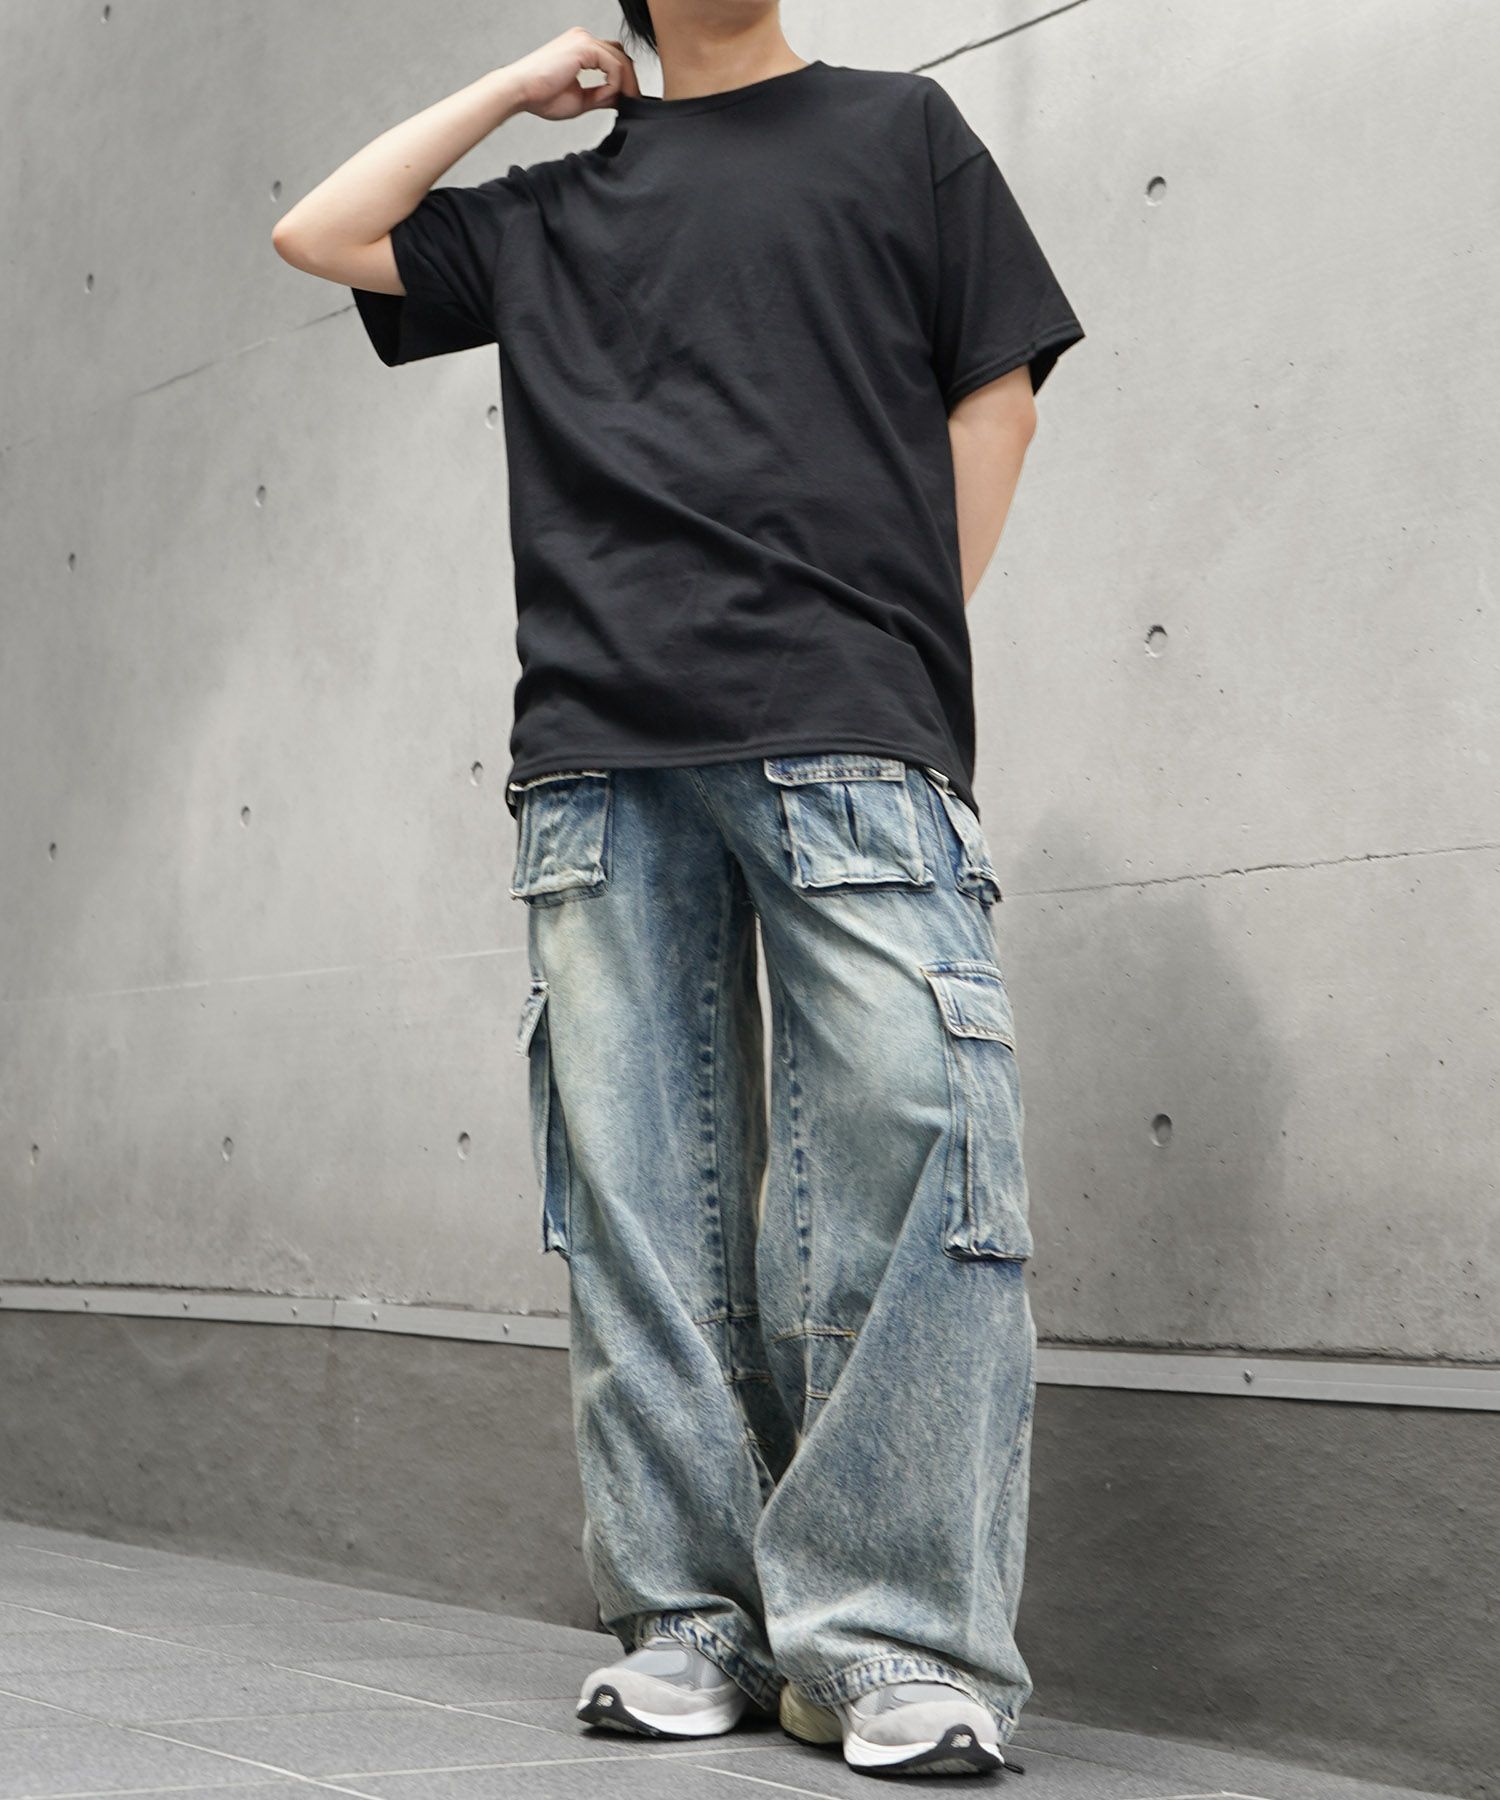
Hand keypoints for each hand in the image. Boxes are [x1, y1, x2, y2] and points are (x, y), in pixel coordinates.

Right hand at [506, 25, 640, 119]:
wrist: (521, 91)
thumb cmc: (541, 95)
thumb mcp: (581, 99)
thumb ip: (601, 96)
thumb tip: (619, 99)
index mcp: (581, 48)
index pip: (613, 58)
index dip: (624, 81)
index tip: (627, 102)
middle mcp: (583, 39)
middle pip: (621, 56)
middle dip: (630, 82)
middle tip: (633, 104)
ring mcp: (584, 40)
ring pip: (621, 60)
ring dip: (624, 86)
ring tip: (619, 104)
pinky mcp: (585, 46)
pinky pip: (614, 67)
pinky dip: (613, 85)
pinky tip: (602, 97)